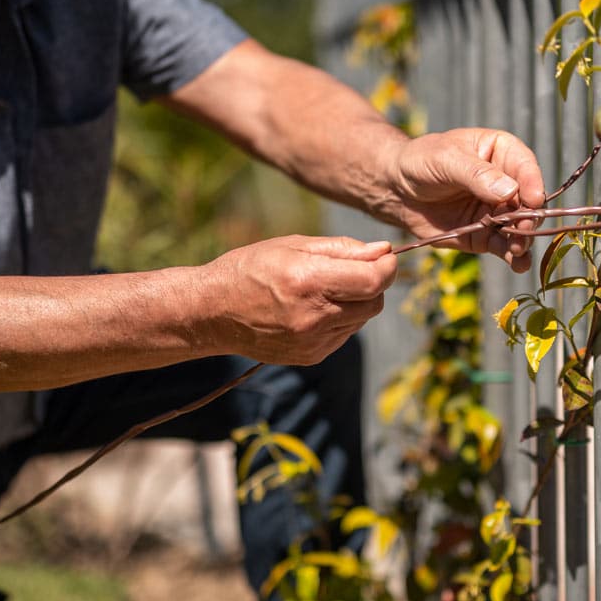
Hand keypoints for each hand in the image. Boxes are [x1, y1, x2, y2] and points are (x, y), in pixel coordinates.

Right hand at [205, 235, 396, 364]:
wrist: (213, 312)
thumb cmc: (251, 268)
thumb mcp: (293, 245)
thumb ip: (342, 249)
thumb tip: (383, 251)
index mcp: (308, 281)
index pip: (373, 280)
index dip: (387, 267)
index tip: (385, 257)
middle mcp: (313, 316)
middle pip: (374, 302)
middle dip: (374, 284)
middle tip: (355, 270)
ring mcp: (312, 341)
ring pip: (361, 319)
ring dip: (356, 302)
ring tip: (325, 289)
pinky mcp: (311, 356)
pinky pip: (344, 334)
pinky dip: (340, 319)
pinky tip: (314, 309)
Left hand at [384, 128, 545, 272]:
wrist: (396, 190)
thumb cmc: (421, 162)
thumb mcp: (447, 159)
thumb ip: (478, 175)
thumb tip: (510, 191)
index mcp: (501, 152)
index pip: (525, 166)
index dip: (533, 182)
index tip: (534, 199)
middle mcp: (506, 182)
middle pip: (528, 201)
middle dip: (529, 216)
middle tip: (523, 229)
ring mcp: (497, 211)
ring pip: (519, 226)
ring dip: (523, 239)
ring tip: (519, 249)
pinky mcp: (485, 235)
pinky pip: (504, 246)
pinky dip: (513, 256)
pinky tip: (519, 265)